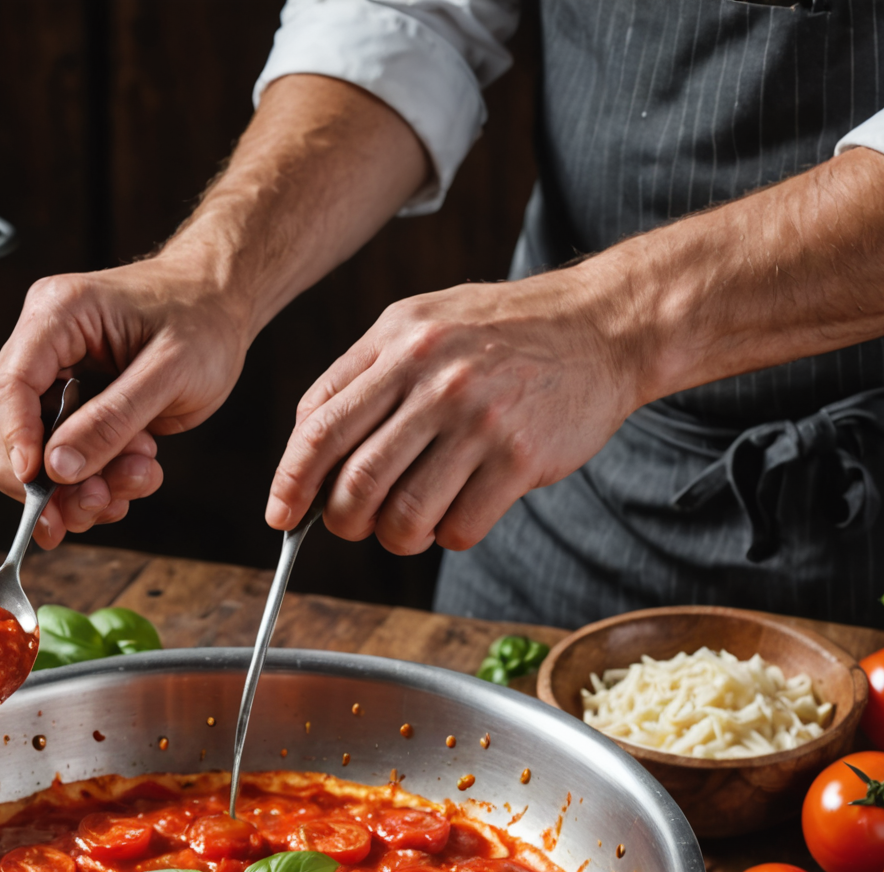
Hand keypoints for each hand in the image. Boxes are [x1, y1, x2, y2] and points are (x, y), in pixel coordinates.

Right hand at [0, 257, 249, 548]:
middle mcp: (43, 345)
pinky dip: (94, 481)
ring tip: (133, 481)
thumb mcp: (170, 371)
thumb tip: (58, 468)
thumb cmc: (202, 320)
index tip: (39, 485)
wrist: (220, 308)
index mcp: (58, 314)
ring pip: (30, 450)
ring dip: (75, 487)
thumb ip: (113, 420)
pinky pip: (61, 458)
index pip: (8, 385)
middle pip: (1, 424)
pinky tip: (134, 476)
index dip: (16, 441)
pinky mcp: (70, 406)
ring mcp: (53, 377)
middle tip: (92, 504)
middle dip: (42, 477)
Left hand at [264, 269, 644, 553]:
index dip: (291, 481)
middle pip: (355, 482)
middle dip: (342, 521)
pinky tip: (458, 515)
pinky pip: (459, 527)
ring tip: (407, 527)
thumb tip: (306, 445)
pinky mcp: (519, 458)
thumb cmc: (504, 331)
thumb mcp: (422, 322)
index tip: (281, 514)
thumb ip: (362, 374)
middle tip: (353, 525)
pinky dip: (447, 536)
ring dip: (395, 538)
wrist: (602, 324)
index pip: (320, 426)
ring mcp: (479, 420)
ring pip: (403, 515)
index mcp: (399, 344)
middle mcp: (435, 379)